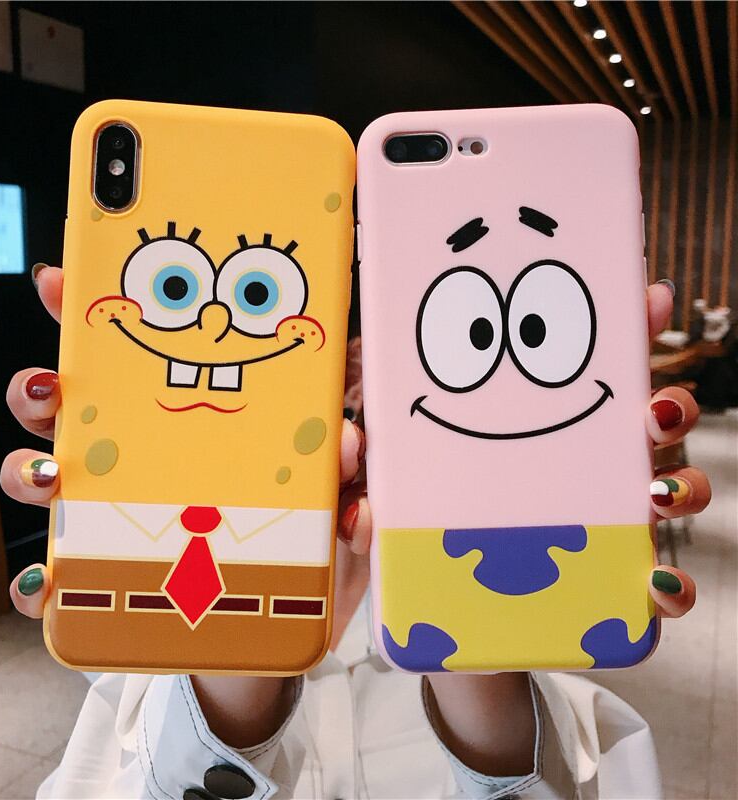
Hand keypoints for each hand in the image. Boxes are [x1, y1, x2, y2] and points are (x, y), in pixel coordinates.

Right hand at [1, 265, 367, 748]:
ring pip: (48, 480)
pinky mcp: (111, 586)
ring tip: (51, 476)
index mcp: (200, 424)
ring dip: (32, 471)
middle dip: (45, 388)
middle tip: (49, 387)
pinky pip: (56, 583)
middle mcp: (150, 461)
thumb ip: (350, 465)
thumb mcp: (339, 498)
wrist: (287, 632)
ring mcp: (122, 518)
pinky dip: (39, 584)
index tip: (65, 284)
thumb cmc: (311, 550)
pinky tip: (46, 581)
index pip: (146, 360)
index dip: (99, 317)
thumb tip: (345, 438)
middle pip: (76, 411)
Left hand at [338, 281, 710, 775]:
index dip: (621, 329)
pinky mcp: (602, 589)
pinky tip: (654, 583)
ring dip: (677, 487)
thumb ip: (359, 462)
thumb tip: (350, 440)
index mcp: (526, 428)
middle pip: (640, 425)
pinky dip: (666, 589)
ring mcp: (595, 524)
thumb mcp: (379, 486)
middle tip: (653, 408)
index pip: (581, 369)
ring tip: (655, 493)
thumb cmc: (411, 534)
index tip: (645, 298)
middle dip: (664, 406)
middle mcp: (573, 469)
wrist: (435, 622)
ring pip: (664, 492)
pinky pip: (652, 589)